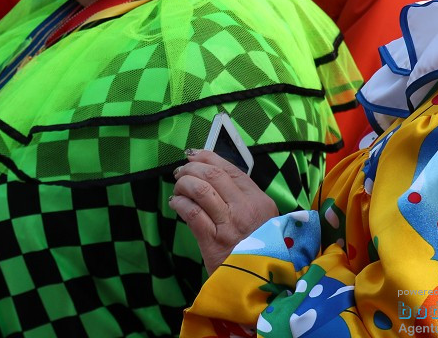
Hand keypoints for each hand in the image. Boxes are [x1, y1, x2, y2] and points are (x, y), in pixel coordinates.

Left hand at [170, 149, 278, 273]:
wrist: (256, 282)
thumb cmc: (257, 250)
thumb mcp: (262, 220)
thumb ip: (243, 201)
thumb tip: (213, 179)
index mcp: (260, 201)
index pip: (231, 170)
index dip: (209, 158)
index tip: (195, 155)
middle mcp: (246, 209)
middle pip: (214, 176)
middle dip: (192, 168)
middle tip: (181, 171)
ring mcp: (229, 225)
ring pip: (200, 190)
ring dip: (183, 184)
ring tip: (178, 187)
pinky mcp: (213, 242)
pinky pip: (191, 213)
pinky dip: (180, 203)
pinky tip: (176, 203)